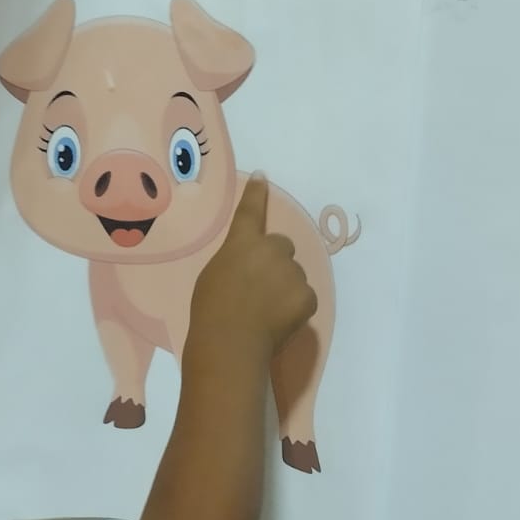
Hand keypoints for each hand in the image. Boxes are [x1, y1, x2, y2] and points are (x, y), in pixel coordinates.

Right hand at [188, 173, 316, 365]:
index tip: (263, 178)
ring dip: (284, 288)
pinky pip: (304, 298)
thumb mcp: (214, 275)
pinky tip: (277, 322)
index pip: (251, 211)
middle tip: (259, 289)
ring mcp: (293, 272)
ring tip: (264, 313)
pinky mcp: (308, 295)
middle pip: (281, 247)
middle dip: (275, 263)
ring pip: (293, 275)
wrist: (230, 341)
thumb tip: (249, 269)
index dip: (257, 194)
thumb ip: (235, 262)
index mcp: (243, 242)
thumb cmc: (211, 310)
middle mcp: (272, 249)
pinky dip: (294, 309)